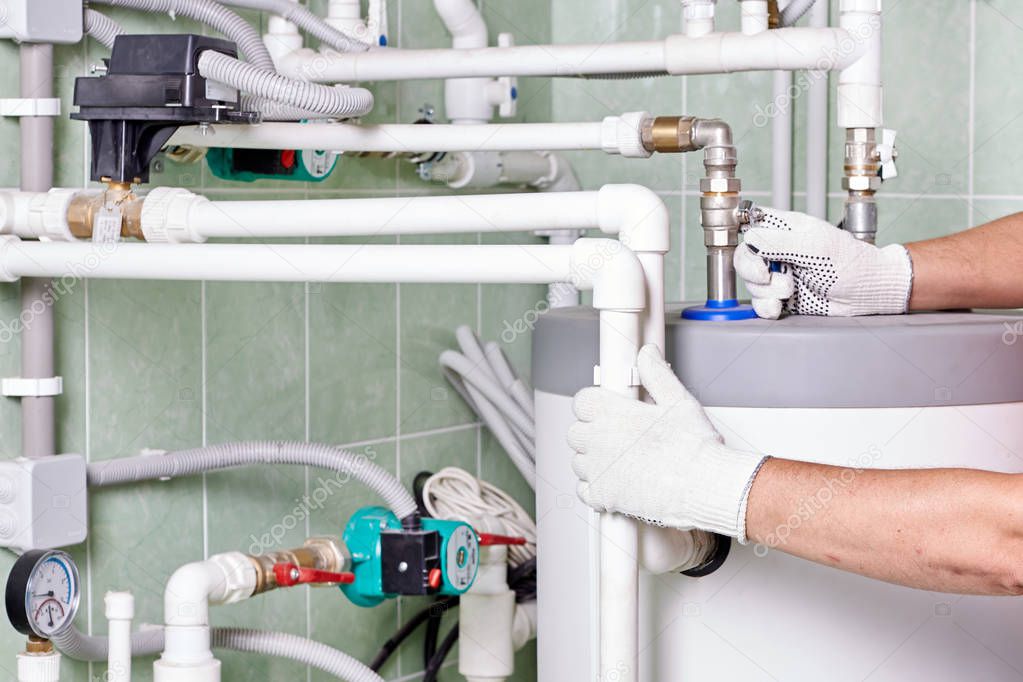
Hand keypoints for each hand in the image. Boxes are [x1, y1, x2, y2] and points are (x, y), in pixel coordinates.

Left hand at [568, 345, 766, 541]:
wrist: (703, 485)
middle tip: (617, 438)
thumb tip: (647, 355)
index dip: (595, 405)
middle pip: (577, 432)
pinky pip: (585, 490)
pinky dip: (596, 488)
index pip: (582, 401)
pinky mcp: (602, 496)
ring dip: (593, 461)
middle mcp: (598, 439)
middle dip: (592, 433)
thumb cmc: (693, 446)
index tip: (608, 411)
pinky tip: (616, 484)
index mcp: (611, 412)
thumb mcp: (678, 400)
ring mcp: (597, 469)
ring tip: (620, 461)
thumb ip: (657, 374)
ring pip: (579, 462)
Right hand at [734, 209, 912, 318]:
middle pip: (744, 257)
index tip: (754, 249)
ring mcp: (779, 275)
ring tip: (789, 290)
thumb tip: (751, 238)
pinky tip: (779, 306)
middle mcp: (778, 251)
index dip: (747, 237)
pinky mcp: (781, 297)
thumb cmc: (850, 262)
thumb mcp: (814, 246)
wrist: (865, 293)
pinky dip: (765, 307)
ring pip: (751, 283)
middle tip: (765, 276)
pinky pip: (760, 303)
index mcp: (786, 229)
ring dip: (765, 290)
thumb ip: (779, 241)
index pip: (752, 226)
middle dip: (751, 269)